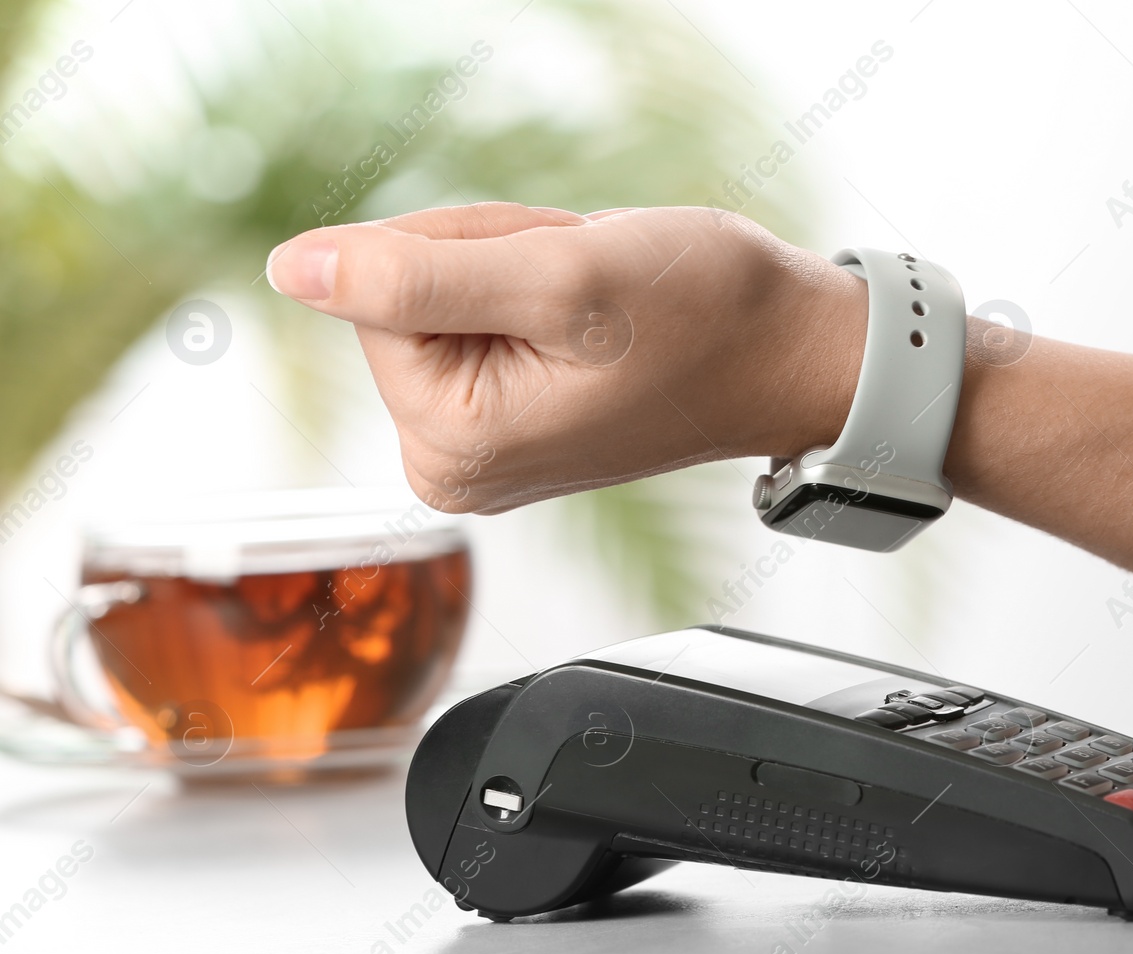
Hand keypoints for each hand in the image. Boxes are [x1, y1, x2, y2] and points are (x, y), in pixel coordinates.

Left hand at [265, 204, 865, 511]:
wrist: (784, 349)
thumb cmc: (702, 317)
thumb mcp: (557, 278)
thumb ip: (413, 276)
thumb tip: (291, 270)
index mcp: (452, 444)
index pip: (380, 288)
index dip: (469, 250)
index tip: (557, 279)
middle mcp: (450, 466)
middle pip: (403, 299)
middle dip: (492, 261)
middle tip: (584, 288)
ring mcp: (475, 452)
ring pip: (440, 300)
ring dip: (517, 273)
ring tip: (598, 307)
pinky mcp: (501, 426)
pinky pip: (473, 319)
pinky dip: (529, 294)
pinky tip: (592, 321)